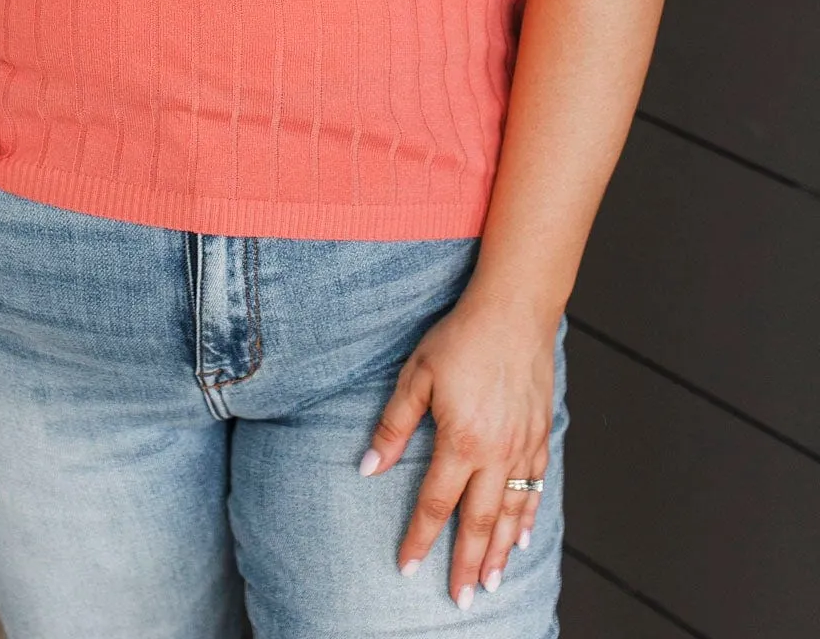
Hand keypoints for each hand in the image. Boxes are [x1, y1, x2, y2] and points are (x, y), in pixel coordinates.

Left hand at [358, 289, 557, 608]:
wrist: (515, 310)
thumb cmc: (463, 337)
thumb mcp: (417, 374)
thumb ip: (394, 426)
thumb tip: (368, 468)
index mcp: (462, 439)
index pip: (437, 503)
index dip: (420, 538)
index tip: (406, 566)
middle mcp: (497, 452)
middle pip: (479, 521)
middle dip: (467, 563)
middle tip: (460, 599)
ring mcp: (524, 446)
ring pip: (512, 513)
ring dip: (499, 551)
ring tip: (490, 582)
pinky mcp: (541, 434)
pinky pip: (536, 488)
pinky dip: (529, 518)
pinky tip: (521, 538)